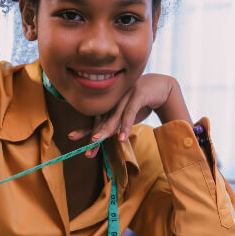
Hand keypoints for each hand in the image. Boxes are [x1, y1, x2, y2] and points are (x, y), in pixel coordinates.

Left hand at [68, 74, 191, 156]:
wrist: (163, 87)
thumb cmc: (141, 102)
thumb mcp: (126, 116)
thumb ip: (115, 124)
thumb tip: (101, 137)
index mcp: (109, 104)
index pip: (94, 119)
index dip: (83, 128)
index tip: (71, 137)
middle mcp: (114, 99)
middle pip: (101, 120)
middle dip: (94, 135)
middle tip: (87, 149)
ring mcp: (125, 96)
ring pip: (113, 117)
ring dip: (105, 130)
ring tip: (96, 141)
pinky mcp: (137, 95)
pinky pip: (129, 113)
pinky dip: (125, 126)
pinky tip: (121, 138)